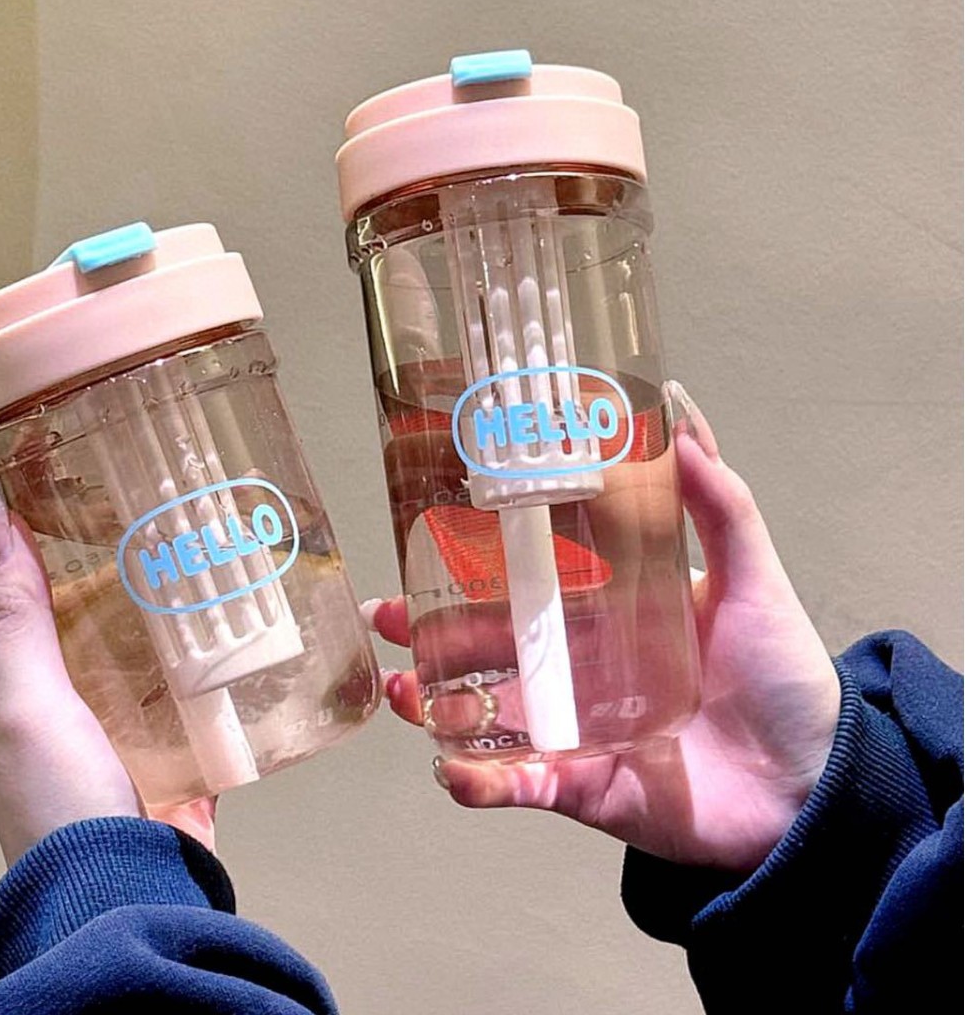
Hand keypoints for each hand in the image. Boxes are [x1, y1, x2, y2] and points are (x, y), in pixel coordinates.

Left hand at [0, 471, 215, 864]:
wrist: (122, 897)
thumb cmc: (59, 800)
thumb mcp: (24, 700)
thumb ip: (15, 614)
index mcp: (26, 690)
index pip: (34, 596)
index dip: (53, 539)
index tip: (92, 482)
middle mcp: (76, 708)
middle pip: (103, 621)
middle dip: (136, 570)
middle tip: (178, 514)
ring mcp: (131, 735)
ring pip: (157, 656)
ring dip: (184, 615)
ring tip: (224, 558)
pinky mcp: (183, 759)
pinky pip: (203, 702)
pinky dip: (223, 671)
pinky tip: (254, 634)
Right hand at [371, 382, 840, 873]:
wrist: (815, 785)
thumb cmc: (783, 677)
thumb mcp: (751, 577)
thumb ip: (719, 503)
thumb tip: (680, 413)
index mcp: (606, 614)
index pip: (525, 582)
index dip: (471, 566)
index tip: (424, 540)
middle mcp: (579, 668)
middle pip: (487, 647)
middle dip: (429, 633)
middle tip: (384, 618)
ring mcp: (573, 727)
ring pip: (484, 713)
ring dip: (435, 704)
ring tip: (404, 691)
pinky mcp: (581, 785)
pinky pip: (517, 784)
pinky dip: (480, 782)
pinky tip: (453, 770)